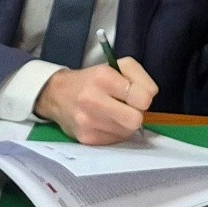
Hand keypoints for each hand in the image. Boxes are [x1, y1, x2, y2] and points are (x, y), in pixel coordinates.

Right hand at [34, 59, 158, 143]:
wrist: (57, 95)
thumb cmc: (92, 80)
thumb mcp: (116, 66)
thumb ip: (140, 77)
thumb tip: (150, 97)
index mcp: (103, 77)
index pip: (143, 98)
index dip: (143, 97)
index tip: (134, 95)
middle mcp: (92, 99)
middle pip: (136, 120)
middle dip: (135, 113)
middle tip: (126, 107)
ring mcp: (87, 121)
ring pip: (127, 132)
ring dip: (124, 124)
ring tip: (112, 113)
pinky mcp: (86, 138)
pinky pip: (115, 140)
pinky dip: (114, 132)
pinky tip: (104, 122)